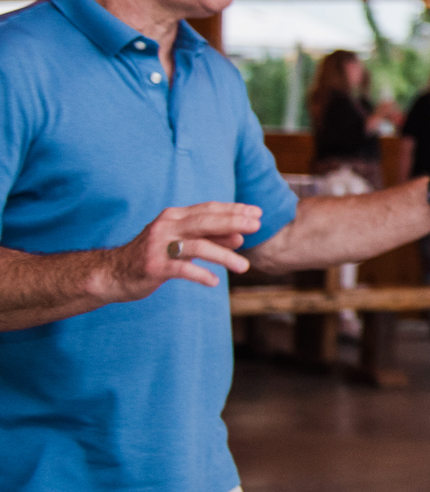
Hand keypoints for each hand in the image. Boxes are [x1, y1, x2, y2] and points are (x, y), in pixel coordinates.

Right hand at [101, 201, 263, 298]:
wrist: (111, 273)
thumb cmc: (153, 256)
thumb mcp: (182, 243)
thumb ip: (209, 239)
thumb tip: (240, 237)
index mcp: (174, 217)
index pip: (208, 209)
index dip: (233, 210)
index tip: (257, 212)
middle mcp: (166, 227)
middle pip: (205, 222)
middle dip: (233, 222)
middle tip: (257, 226)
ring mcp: (159, 246)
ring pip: (197, 246)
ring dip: (224, 255)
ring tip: (244, 267)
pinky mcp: (153, 267)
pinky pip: (182, 270)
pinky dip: (200, 275)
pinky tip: (214, 281)